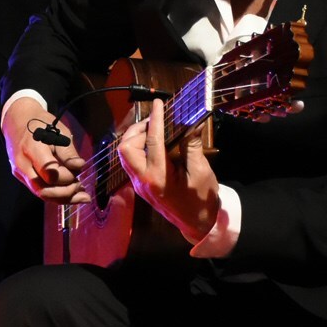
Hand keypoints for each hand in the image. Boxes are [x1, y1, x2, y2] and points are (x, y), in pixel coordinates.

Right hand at [2, 96, 88, 204]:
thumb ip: (68, 152)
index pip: (50, 173)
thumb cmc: (40, 123)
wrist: (16, 120)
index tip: (77, 168)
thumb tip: (79, 167)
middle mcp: (22, 164)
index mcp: (32, 148)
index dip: (67, 176)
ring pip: (41, 194)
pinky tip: (70, 194)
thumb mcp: (59, 131)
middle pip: (44, 189)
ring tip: (81, 196)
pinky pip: (38, 190)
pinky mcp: (21, 176)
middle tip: (81, 186)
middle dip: (66, 192)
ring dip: (62, 198)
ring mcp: (20, 172)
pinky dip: (55, 194)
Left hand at [116, 99, 219, 242]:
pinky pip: (132, 161)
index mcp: (159, 177)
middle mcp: (143, 181)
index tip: (158, 104)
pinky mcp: (140, 185)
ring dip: (136, 139)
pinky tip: (154, 143)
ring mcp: (139, 184)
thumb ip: (191, 145)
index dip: (155, 119)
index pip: (153, 141)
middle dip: (137, 130)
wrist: (197, 223)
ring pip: (125, 155)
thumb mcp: (200, 171)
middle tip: (155, 121)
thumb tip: (191, 121)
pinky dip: (139, 148)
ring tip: (155, 130)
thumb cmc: (202, 199)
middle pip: (126, 148)